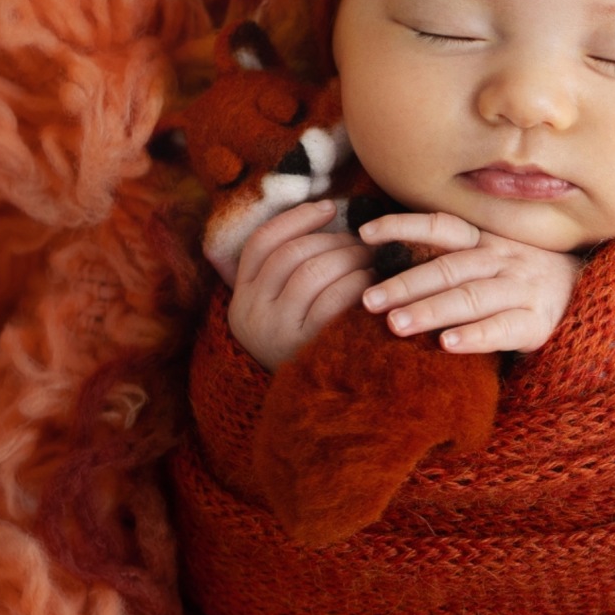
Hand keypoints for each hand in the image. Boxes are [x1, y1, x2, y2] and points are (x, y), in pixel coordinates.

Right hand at [227, 199, 375, 371]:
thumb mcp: (276, 310)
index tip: (330, 208)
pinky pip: (334, 300)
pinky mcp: (307, 347)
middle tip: (364, 242)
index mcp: (242, 295)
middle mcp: (252, 312)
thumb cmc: (297, 344)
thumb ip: (287, 273)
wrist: (299, 406)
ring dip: (349, 257)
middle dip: (333, 240)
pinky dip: (357, 283)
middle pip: (292, 254)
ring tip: (371, 259)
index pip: (263, 242)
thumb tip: (330, 217)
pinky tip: (372, 283)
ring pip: (313, 271)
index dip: (297, 218)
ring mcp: (277, 330)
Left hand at [356, 212, 581, 354]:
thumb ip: (453, 259)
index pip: (441, 226)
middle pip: (448, 267)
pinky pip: (504, 328)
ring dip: (431, 310)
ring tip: (396, 325)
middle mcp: (505, 259)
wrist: (593, 297)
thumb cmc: (528, 281)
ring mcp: (524, 289)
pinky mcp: (540, 322)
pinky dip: (475, 336)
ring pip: (471, 297)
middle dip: (404, 283)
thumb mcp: (495, 258)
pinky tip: (448, 345)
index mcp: (488, 240)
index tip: (362, 235)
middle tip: (368, 300)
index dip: (402, 226)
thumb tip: (384, 263)